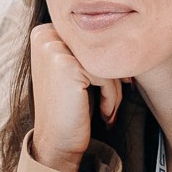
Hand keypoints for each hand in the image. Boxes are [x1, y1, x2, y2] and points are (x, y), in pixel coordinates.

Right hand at [28, 22, 120, 171]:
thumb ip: (88, 47)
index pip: (93, 38)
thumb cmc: (71, 107)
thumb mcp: (75, 69)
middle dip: (114, 75)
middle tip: (117, 99)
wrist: (57, 142)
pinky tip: (103, 114)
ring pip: (105, 60)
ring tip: (108, 109)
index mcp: (44, 31)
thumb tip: (128, 29)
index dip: (109, 62)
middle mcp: (44, 34)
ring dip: (114, 89)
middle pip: (100, 46)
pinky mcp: (65, 65)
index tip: (120, 83)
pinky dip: (111, 97)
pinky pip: (105, 74)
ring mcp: (53, 48)